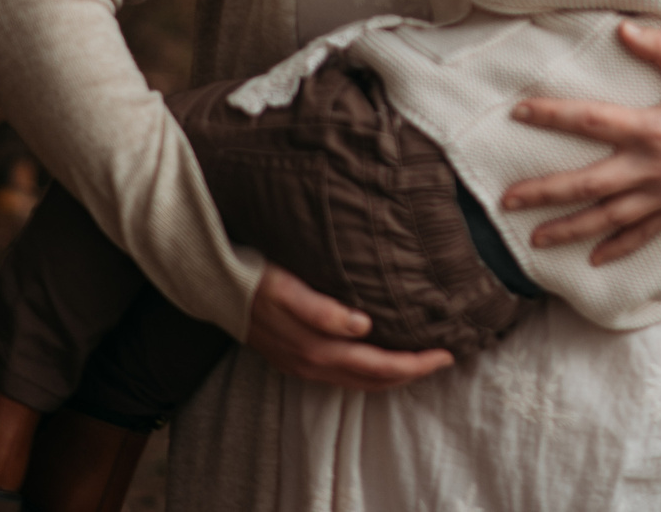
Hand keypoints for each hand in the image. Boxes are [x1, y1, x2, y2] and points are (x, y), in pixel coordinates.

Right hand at [245, 263, 453, 389]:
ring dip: (392, 375)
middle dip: (412, 371)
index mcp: (315, 349)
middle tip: (447, 356)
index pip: (377, 366)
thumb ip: (321, 310)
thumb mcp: (287, 288)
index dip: (413, 364)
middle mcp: (312, 364)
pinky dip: (369, 372)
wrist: (214, 285)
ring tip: (422, 361)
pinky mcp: (295, 361)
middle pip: (373, 379)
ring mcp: (302, 366)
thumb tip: (362, 327)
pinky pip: (342, 376)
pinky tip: (381, 357)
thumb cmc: (257, 279)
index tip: (446, 352)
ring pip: (358, 382)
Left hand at [502, 22, 660, 265]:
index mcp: (653, 128)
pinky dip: (617, 249)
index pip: (590, 120)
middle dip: (544, 192)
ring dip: (569, 230)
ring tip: (534, 240)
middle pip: (586, 183)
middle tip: (506, 201)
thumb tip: (622, 29)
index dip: (552, 114)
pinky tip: (593, 260)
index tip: (518, 112)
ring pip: (607, 218)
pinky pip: (643, 236)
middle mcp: (652, 168)